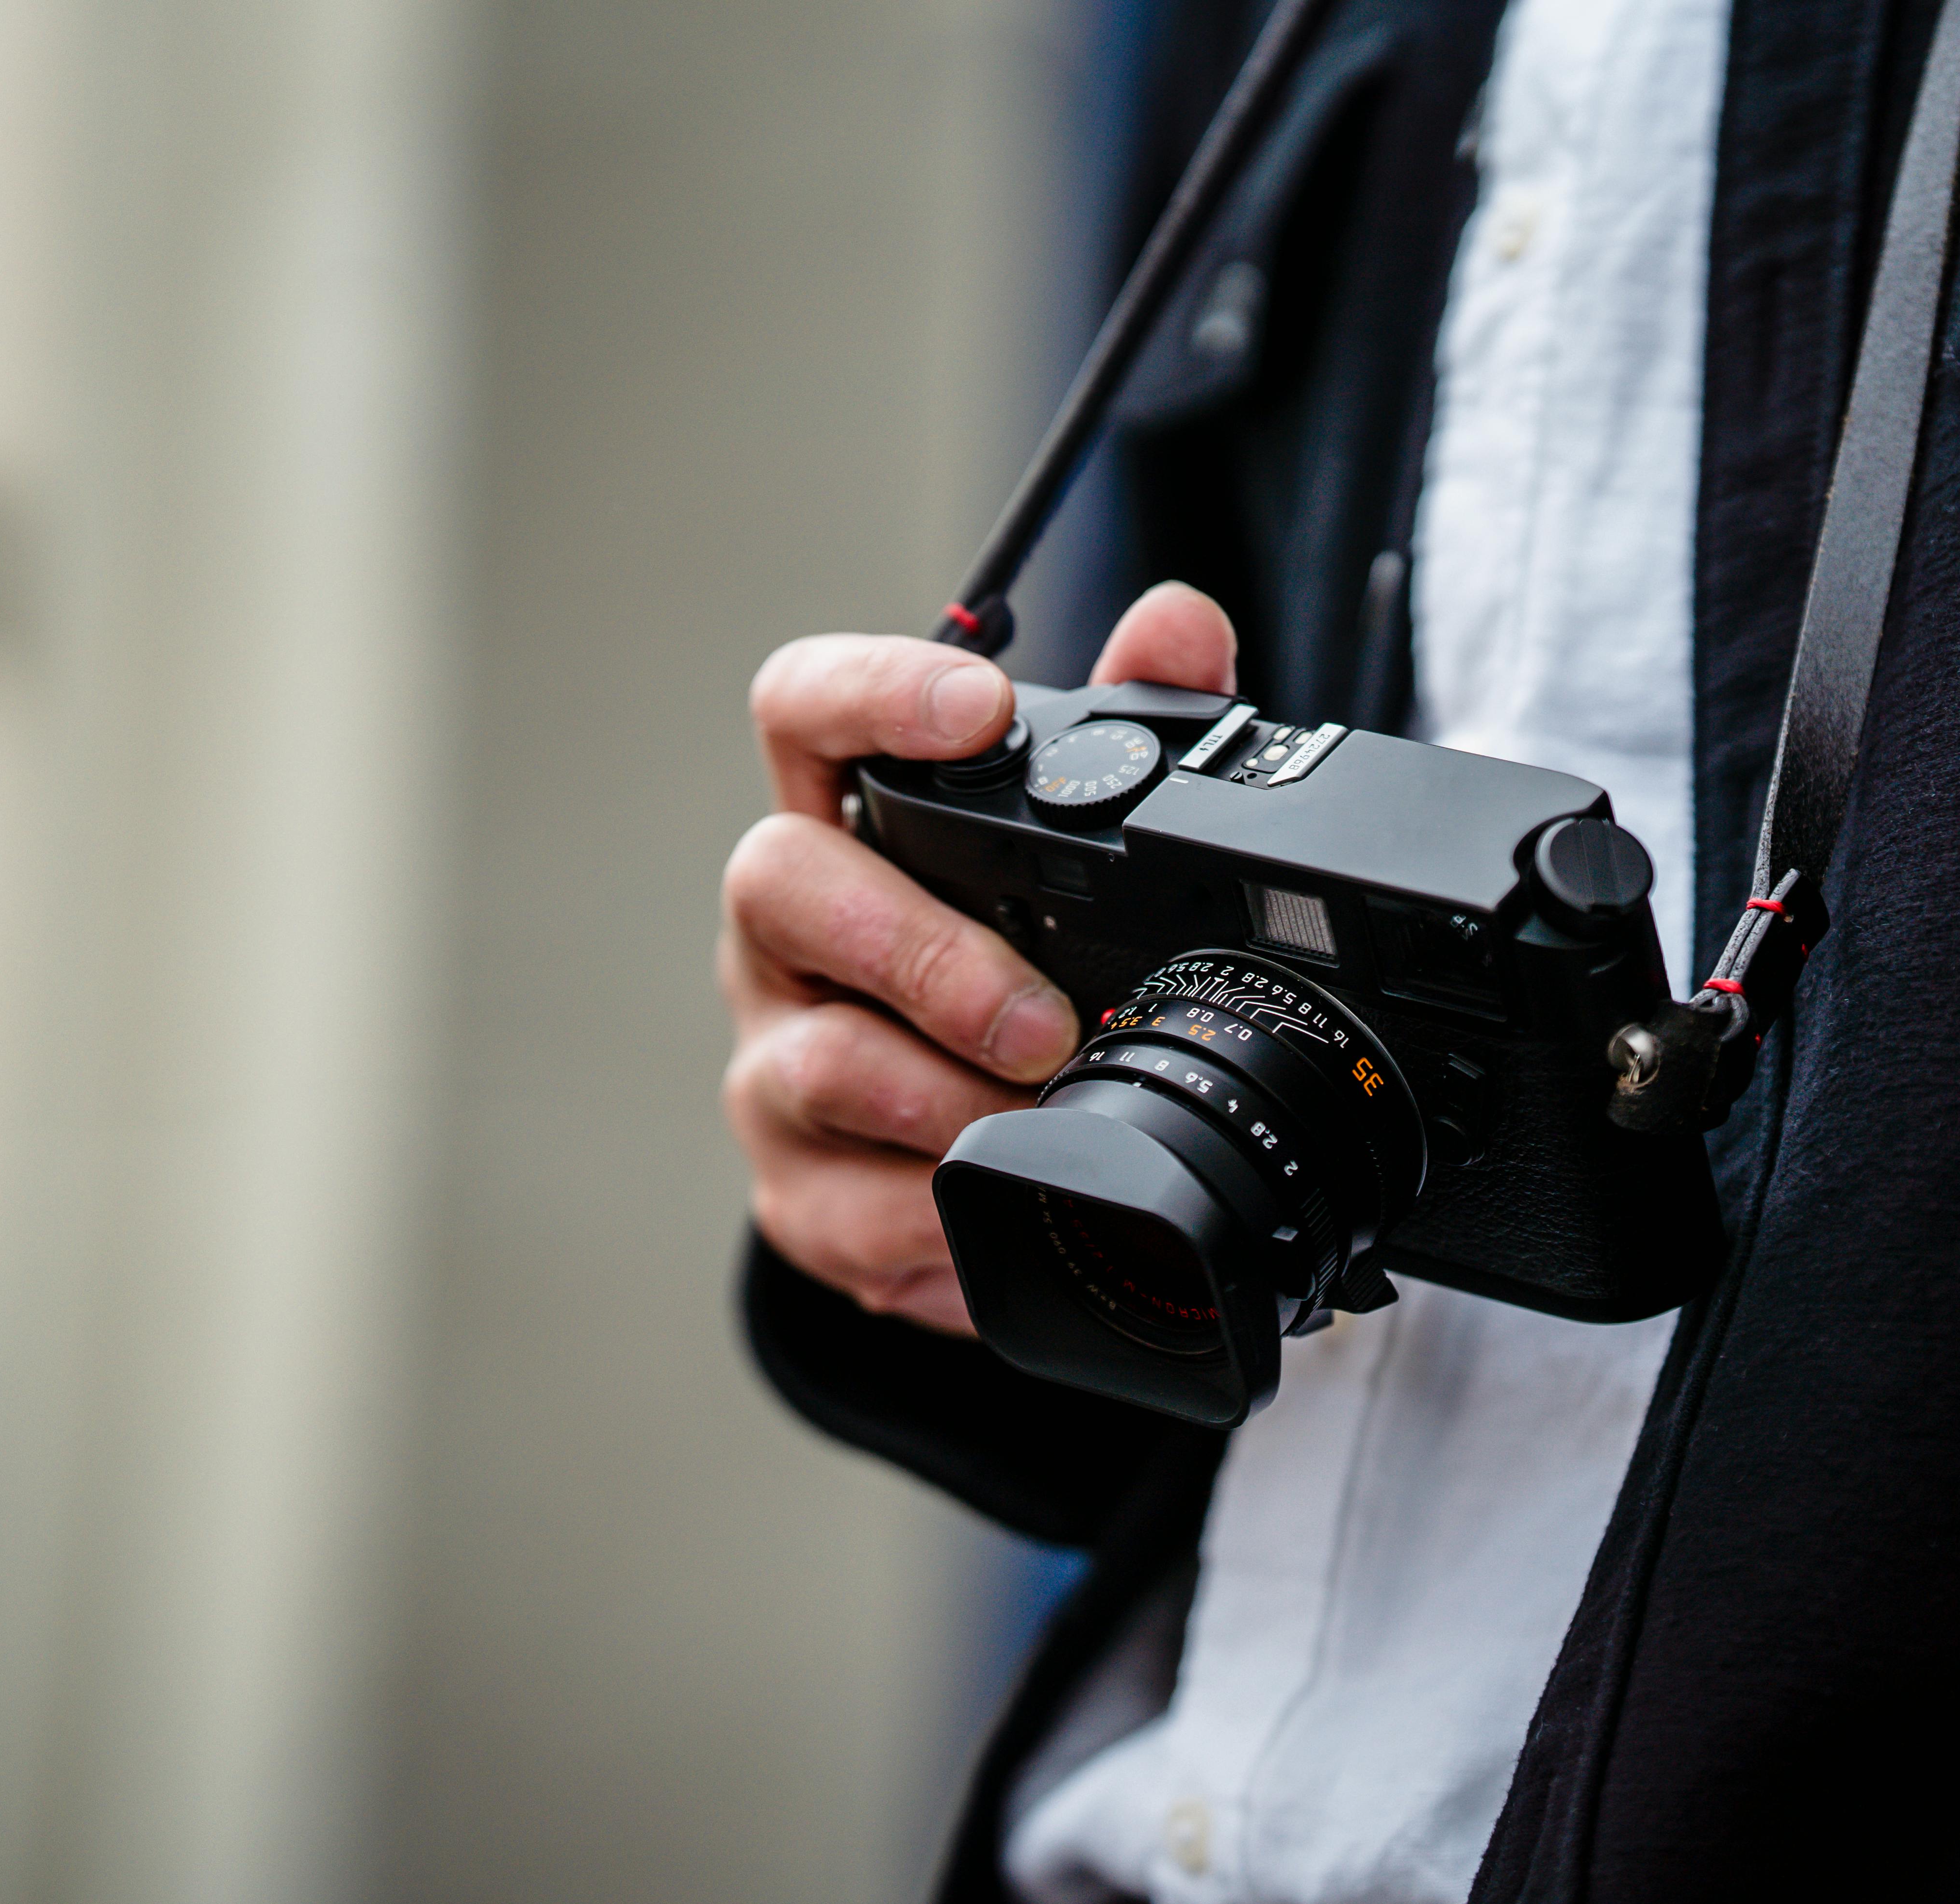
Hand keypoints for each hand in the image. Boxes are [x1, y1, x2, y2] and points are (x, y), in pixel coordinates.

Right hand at [719, 583, 1239, 1333]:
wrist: (966, 1157)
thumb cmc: (1020, 973)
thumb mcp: (1089, 857)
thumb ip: (1145, 725)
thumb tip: (1183, 626)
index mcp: (845, 822)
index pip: (808, 710)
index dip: (873, 693)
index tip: (975, 707)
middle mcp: (787, 935)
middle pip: (779, 881)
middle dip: (920, 949)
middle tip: (1038, 1018)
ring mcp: (776, 1066)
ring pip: (808, 1065)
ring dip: (935, 1099)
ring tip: (1038, 1128)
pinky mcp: (800, 1197)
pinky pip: (843, 1212)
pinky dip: (933, 1222)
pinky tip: (999, 1218)